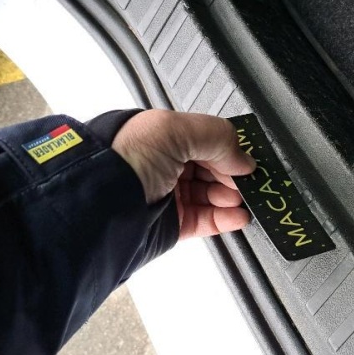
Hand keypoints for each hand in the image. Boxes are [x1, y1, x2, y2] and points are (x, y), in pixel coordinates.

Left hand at [111, 109, 255, 238]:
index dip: (230, 149)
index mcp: (164, 136)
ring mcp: (170, 195)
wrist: (101, 203)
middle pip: (214, 169)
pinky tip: (238, 216)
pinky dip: (226, 219)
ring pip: (214, 196)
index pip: (209, 140)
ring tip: (244, 199)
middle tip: (251, 181)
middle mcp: (166, 164)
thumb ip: (218, 137)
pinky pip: (207, 221)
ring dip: (234, 197)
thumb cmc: (124, 159)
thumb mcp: (175, 130)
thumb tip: (244, 159)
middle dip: (235, 175)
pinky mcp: (173, 223)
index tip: (248, 158)